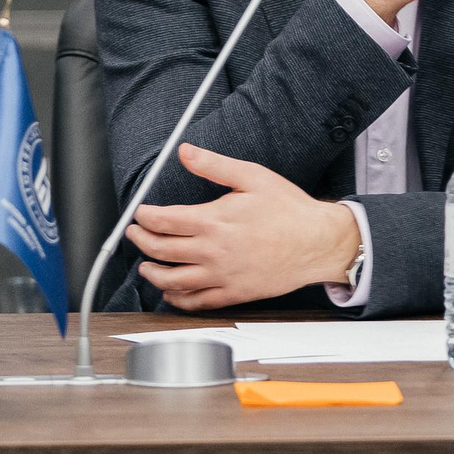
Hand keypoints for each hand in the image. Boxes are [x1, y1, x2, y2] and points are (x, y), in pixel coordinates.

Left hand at [128, 144, 363, 311]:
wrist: (317, 242)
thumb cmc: (289, 210)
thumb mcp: (253, 177)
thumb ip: (214, 165)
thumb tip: (185, 152)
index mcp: (214, 221)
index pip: (164, 221)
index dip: (145, 217)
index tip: (140, 214)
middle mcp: (212, 251)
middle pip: (160, 251)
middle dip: (141, 241)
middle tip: (135, 234)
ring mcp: (221, 275)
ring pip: (172, 280)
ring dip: (152, 273)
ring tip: (146, 266)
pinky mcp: (233, 293)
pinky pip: (196, 302)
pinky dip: (177, 299)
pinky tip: (171, 293)